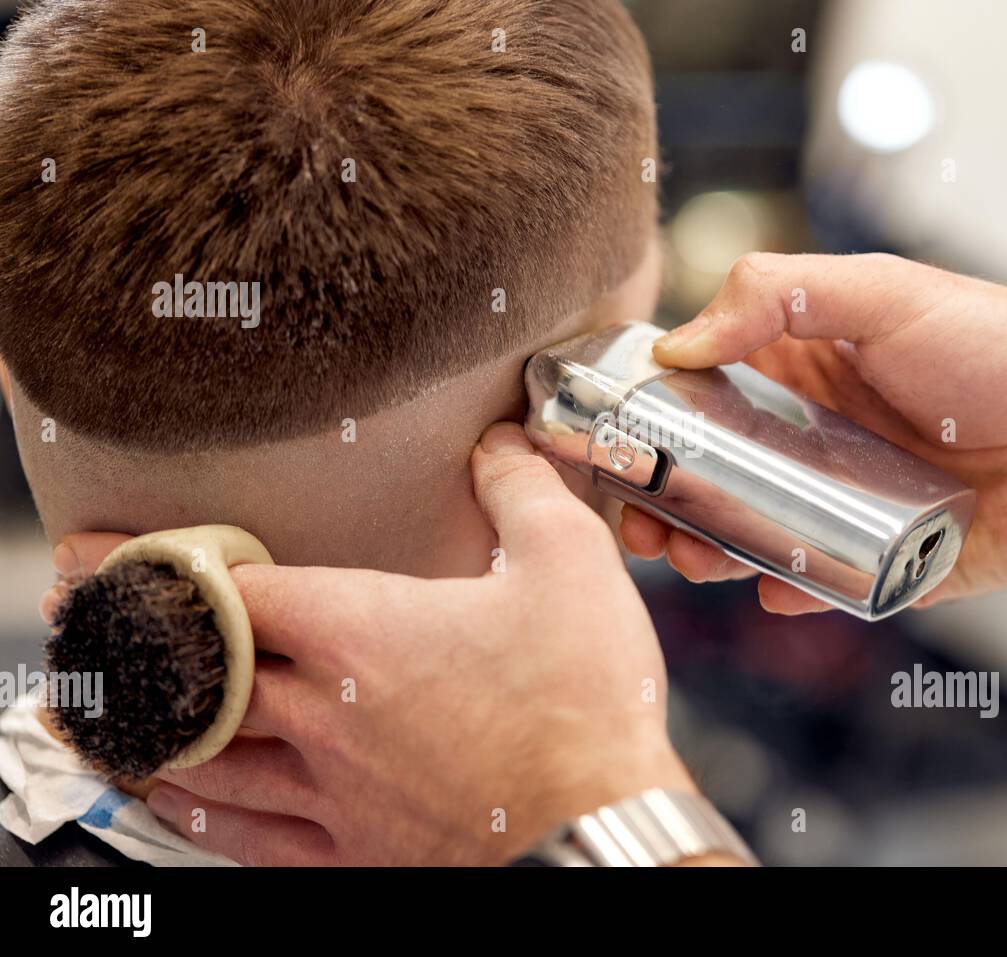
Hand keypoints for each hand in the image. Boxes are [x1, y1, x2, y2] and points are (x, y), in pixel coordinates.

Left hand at [45, 423, 696, 864]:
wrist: (603, 826)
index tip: (108, 551)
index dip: (162, 566)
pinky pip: (244, 834)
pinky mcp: (351, 850)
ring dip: (148, 725)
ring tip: (108, 705)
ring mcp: (329, 789)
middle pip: (193, 673)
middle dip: (134, 640)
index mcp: (360, 631)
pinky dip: (195, 808)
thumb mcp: (570, 565)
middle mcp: (323, 712)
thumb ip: (520, 487)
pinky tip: (177, 795)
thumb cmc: (584, 701)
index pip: (227, 591)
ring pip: (203, 756)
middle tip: (82, 619)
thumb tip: (500, 439)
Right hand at [620, 252, 1006, 611]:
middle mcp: (816, 436)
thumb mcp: (887, 291)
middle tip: (637, 521)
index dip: (652, 413)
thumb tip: (679, 344)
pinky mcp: (879, 562)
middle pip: (711, 470)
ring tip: (691, 557)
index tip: (613, 436)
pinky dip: (786, 588)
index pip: (703, 387)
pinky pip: (815, 581)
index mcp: (806, 366)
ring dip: (706, 547)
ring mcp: (843, 502)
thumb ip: (777, 295)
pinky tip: (773, 587)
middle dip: (663, 496)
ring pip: (749, 531)